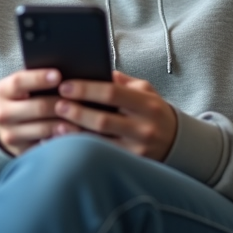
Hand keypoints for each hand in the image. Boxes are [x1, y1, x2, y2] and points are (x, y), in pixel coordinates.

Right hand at [0, 69, 83, 156]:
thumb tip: (68, 71)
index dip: (39, 78)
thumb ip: (38, 79)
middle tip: (84, 99)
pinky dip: (64, 138)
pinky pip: (47, 145)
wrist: (3, 127)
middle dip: (63, 103)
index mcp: (3, 91)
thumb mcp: (22, 86)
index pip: (19, 82)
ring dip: (68, 122)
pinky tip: (79, 133)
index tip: (59, 75)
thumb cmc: (22, 98)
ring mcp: (11, 135)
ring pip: (45, 128)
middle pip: (38, 107)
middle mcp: (2, 113)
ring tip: (88, 117)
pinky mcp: (21, 151)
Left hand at [54, 71, 177, 160]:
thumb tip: (94, 68)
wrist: (177, 142)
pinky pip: (101, 156)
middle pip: (103, 120)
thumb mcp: (145, 91)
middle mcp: (143, 128)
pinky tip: (65, 141)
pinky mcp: (131, 164)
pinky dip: (82, 147)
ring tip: (56, 122)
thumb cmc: (154, 111)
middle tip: (57, 103)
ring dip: (75, 132)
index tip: (66, 86)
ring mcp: (137, 149)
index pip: (112, 93)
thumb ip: (121, 81)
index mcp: (147, 104)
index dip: (86, 89)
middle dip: (77, 111)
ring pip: (100, 141)